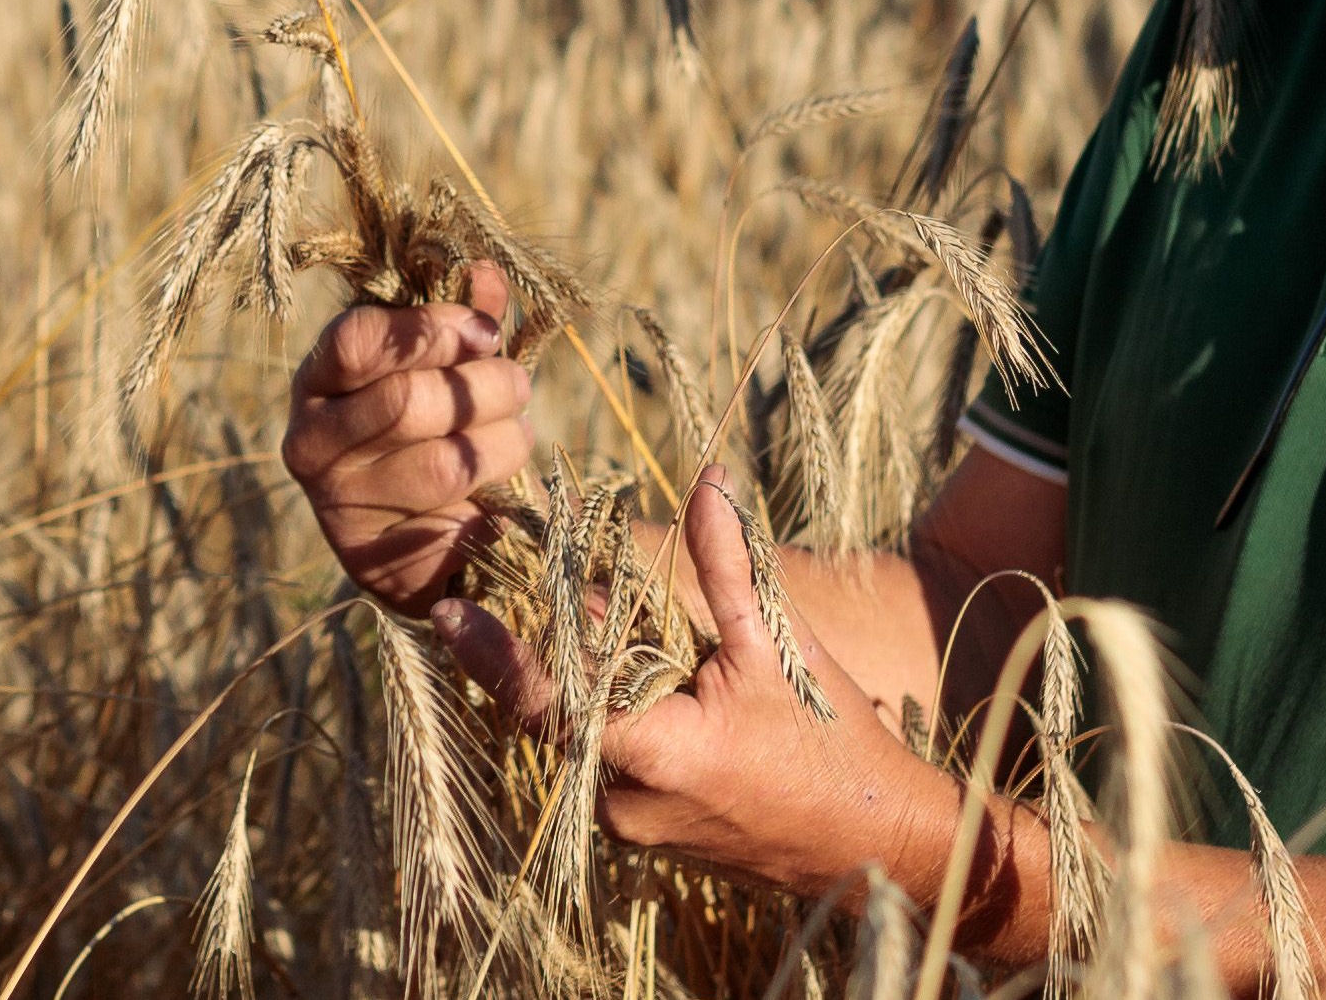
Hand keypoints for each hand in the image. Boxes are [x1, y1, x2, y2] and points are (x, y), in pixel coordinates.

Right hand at [282, 261, 528, 614]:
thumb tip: (485, 274)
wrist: (418, 534)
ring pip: (441, 464)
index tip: (486, 332)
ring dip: (503, 442)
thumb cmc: (430, 426)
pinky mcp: (368, 558)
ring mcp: (335, 503)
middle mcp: (310, 441)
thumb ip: (461, 323)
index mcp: (318, 379)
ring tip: (519, 433)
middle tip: (518, 384)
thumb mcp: (442, 368)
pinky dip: (494, 501)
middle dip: (483, 388)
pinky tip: (500, 491)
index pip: (357, 339)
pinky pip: (454, 523)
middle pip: (406, 401)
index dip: (430, 329)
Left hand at [442, 466, 993, 906]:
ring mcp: (635, 825)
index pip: (547, 699)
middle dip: (549, 649)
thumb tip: (708, 480)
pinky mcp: (649, 833)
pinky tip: (646, 677)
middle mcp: (627, 801)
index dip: (494, 653)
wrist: (878, 845)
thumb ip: (728, 566)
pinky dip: (614, 714)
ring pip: (582, 737)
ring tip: (608, 628)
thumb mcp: (779, 646)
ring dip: (589, 683)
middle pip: (558, 712)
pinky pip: (608, 762)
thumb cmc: (833, 744)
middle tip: (530, 586)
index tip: (447, 611)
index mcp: (653, 753)